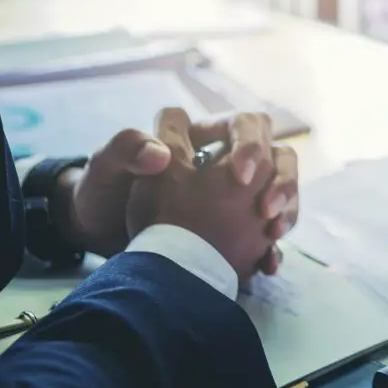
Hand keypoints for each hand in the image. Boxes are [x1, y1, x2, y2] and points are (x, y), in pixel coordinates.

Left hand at [54, 109, 298, 272]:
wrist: (99, 238)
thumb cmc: (103, 194)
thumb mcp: (106, 168)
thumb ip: (126, 150)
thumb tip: (163, 154)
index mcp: (202, 138)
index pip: (244, 123)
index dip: (249, 141)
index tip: (239, 175)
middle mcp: (227, 162)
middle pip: (278, 153)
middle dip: (282, 177)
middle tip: (265, 209)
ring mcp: (238, 196)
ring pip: (283, 189)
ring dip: (288, 208)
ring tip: (273, 234)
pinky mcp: (238, 229)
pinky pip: (270, 233)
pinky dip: (274, 248)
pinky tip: (268, 265)